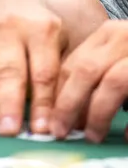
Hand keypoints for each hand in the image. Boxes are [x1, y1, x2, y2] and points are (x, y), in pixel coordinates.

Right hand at [0, 0, 65, 135]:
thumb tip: (66, 117)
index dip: (43, 102)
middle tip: (9, 131)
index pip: (42, 72)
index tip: (43, 129)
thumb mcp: (65, 41)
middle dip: (8, 103)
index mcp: (41, 28)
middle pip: (8, 71)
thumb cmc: (47, 28)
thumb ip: (63, 74)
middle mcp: (8, 28)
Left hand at [52, 21, 127, 142]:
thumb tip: (65, 107)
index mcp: (110, 33)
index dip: (58, 92)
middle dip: (68, 104)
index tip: (50, 117)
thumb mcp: (119, 53)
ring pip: (113, 83)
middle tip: (60, 131)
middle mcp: (126, 38)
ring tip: (92, 136)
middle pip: (86, 71)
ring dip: (98, 113)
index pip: (73, 63)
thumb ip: (97, 69)